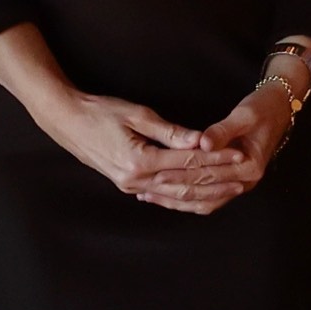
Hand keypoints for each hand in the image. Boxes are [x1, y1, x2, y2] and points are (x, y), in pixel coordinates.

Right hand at [29, 88, 233, 204]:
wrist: (67, 121)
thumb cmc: (101, 111)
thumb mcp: (138, 115)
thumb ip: (170, 132)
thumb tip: (199, 141)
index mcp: (139, 161)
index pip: (187, 162)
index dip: (216, 158)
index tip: (239, 154)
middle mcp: (134, 179)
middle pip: (184, 183)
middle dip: (216, 179)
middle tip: (243, 176)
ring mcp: (129, 185)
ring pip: (174, 194)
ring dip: (203, 193)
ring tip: (229, 189)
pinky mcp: (126, 184)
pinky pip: (160, 195)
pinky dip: (181, 197)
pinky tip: (198, 197)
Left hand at [140, 82, 294, 213]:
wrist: (280, 109)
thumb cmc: (262, 109)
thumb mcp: (244, 115)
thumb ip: (222, 131)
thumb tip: (201, 143)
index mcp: (250, 167)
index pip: (209, 175)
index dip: (182, 173)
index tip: (158, 172)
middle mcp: (246, 182)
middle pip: (204, 192)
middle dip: (174, 190)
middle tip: (145, 188)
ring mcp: (240, 185)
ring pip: (204, 201)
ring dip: (177, 200)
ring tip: (149, 196)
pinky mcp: (233, 182)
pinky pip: (208, 198)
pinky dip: (188, 198)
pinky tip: (167, 195)